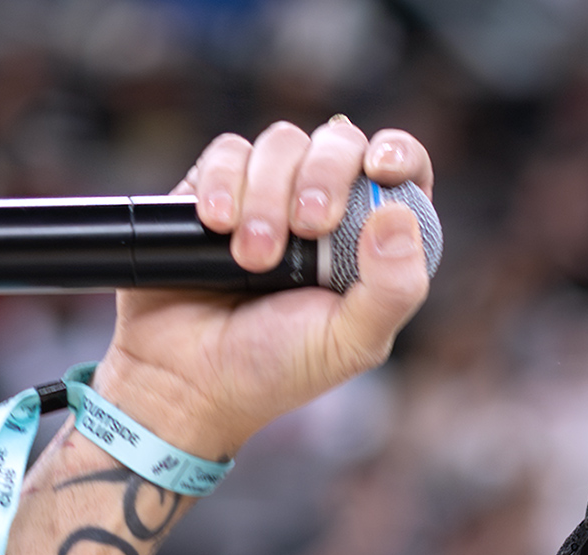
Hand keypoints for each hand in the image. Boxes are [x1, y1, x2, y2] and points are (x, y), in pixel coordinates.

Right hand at [92, 117, 433, 462]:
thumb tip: (398, 216)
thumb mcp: (348, 343)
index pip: (403, 173)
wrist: (184, 379)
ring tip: (250, 259)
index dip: (400, 154)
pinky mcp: (214, 189)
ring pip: (282, 143)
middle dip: (325, 176)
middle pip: (340, 142)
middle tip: (308, 226)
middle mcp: (324, 210)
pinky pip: (227, 152)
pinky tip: (216, 224)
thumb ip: (391, 290)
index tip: (383, 167)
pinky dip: (223, 182)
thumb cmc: (274, 368)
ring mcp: (268, 194)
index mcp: (369, 244)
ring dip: (267, 195)